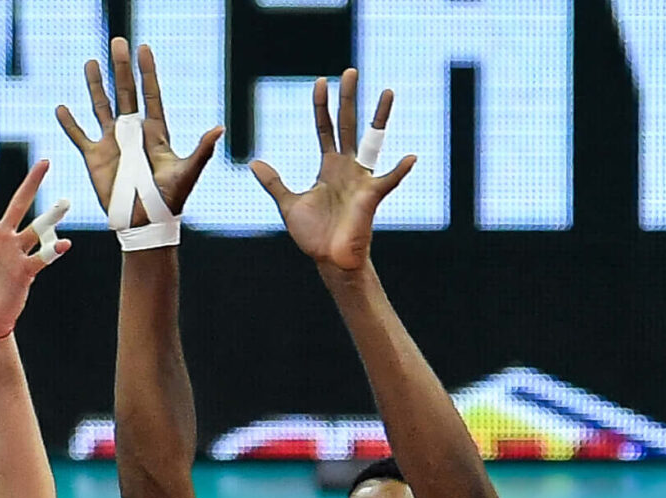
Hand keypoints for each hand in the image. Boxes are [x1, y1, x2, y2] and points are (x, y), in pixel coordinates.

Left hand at [0, 153, 68, 340]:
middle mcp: (0, 239)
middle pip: (18, 204)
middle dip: (31, 183)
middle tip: (46, 161)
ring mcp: (15, 255)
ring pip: (37, 229)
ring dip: (51, 216)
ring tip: (66, 200)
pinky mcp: (25, 273)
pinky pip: (41, 259)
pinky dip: (53, 252)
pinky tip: (65, 244)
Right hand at [57, 38, 223, 222]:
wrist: (146, 224)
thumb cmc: (170, 200)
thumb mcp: (187, 173)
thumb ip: (202, 150)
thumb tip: (220, 128)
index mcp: (155, 132)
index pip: (150, 94)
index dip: (147, 71)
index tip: (143, 48)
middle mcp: (133, 133)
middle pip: (125, 92)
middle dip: (121, 67)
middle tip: (118, 41)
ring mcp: (113, 144)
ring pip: (101, 106)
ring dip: (96, 85)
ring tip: (91, 62)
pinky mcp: (95, 158)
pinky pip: (79, 136)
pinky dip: (70, 123)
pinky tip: (62, 108)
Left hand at [247, 69, 414, 275]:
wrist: (329, 260)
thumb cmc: (314, 235)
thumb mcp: (288, 204)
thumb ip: (274, 182)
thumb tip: (254, 161)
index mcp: (329, 166)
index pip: (324, 128)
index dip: (321, 106)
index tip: (320, 82)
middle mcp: (347, 166)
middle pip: (347, 124)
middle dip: (347, 97)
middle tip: (350, 70)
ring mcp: (361, 179)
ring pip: (372, 141)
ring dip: (379, 117)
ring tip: (387, 91)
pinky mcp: (371, 196)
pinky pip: (388, 180)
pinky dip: (399, 171)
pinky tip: (410, 157)